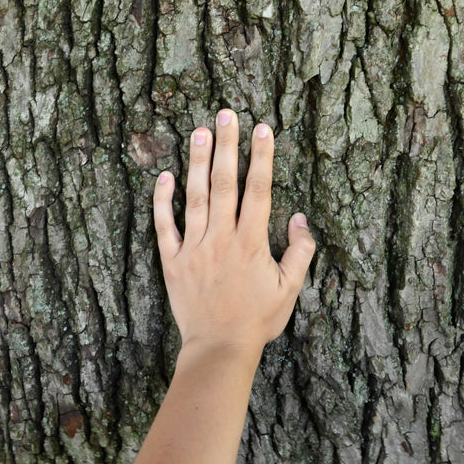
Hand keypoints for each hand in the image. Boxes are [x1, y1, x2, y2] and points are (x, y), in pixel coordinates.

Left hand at [152, 109, 315, 358]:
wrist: (219, 349)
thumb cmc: (257, 320)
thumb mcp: (290, 290)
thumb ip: (299, 252)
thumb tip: (300, 219)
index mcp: (252, 243)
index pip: (258, 190)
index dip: (261, 157)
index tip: (262, 129)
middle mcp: (222, 238)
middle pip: (225, 183)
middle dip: (227, 145)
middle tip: (226, 113)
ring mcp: (194, 247)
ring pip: (195, 196)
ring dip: (197, 161)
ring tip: (199, 130)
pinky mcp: (173, 261)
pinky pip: (165, 225)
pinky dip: (163, 200)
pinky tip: (165, 175)